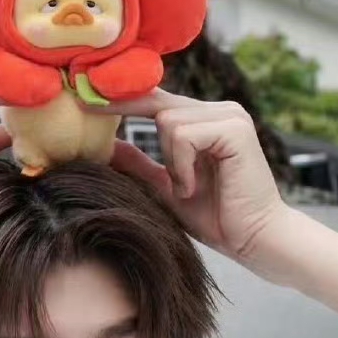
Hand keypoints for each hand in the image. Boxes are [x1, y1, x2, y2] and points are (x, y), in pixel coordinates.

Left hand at [81, 89, 290, 275]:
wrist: (255, 241)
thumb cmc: (216, 218)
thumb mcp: (165, 188)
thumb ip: (140, 165)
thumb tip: (106, 146)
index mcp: (206, 119)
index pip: (156, 99)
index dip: (121, 98)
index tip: (83, 96)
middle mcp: (220, 110)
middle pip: (156, 101)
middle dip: (123, 109)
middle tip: (82, 104)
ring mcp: (231, 115)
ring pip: (168, 120)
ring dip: (169, 162)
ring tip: (187, 189)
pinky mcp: (235, 128)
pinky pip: (184, 135)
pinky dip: (181, 165)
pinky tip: (194, 187)